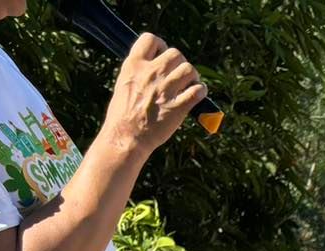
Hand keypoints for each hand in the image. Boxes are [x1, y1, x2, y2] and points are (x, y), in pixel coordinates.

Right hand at [101, 34, 204, 157]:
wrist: (126, 137)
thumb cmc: (123, 114)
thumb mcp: (125, 83)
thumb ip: (140, 71)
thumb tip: (157, 64)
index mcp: (134, 65)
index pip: (150, 39)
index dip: (161, 45)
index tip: (163, 55)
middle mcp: (150, 74)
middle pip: (175, 54)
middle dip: (180, 63)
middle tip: (179, 75)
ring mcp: (165, 90)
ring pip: (189, 69)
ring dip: (193, 77)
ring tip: (189, 85)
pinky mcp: (178, 107)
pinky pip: (198, 91)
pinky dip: (201, 91)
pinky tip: (197, 95)